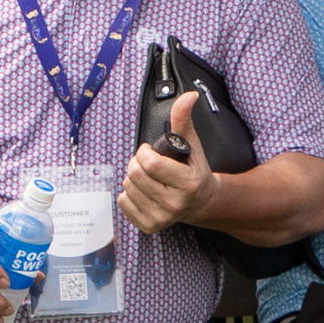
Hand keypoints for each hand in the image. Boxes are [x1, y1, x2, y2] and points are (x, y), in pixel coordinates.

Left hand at [120, 101, 219, 229]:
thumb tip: (188, 96)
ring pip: (128, 187)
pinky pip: (123, 202)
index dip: (145, 152)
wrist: (200, 202)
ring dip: (134, 178)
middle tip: (149, 163)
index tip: (151, 151)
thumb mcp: (192, 144)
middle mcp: (175, 204)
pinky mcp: (149, 226)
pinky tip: (144, 191)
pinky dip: (129, 193)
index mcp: (188, 183)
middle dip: (137, 163)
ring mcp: (162, 218)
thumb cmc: (193, 169)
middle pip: (136, 174)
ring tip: (149, 178)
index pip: (150, 164)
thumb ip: (184, 119)